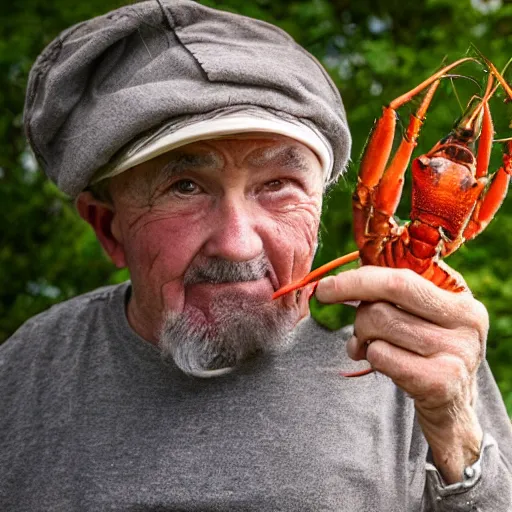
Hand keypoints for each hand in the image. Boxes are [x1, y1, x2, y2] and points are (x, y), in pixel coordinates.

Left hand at [315, 265, 488, 483]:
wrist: (452, 407)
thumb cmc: (426, 350)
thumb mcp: (424, 317)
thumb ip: (394, 292)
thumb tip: (338, 280)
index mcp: (461, 300)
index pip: (398, 280)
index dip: (355, 281)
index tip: (325, 288)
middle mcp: (466, 324)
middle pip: (382, 307)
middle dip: (358, 318)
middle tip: (359, 331)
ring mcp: (457, 354)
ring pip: (379, 330)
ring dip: (364, 339)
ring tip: (371, 348)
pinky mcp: (441, 383)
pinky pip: (381, 356)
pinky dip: (372, 358)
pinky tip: (385, 365)